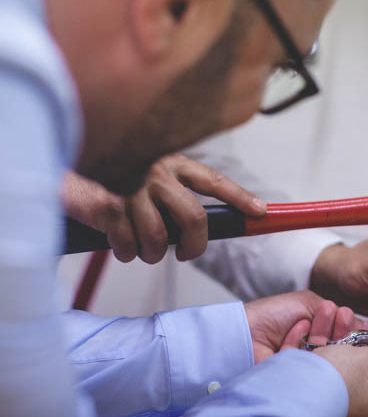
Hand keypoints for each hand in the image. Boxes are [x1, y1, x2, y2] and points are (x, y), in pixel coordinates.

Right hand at [62, 154, 266, 262]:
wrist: (59, 163)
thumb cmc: (110, 177)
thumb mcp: (148, 177)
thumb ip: (175, 195)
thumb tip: (205, 224)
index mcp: (172, 163)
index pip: (214, 181)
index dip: (239, 197)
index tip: (260, 212)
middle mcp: (156, 172)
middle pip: (193, 218)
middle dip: (195, 245)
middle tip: (188, 253)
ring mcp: (131, 188)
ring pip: (160, 237)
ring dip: (153, 253)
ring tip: (143, 249)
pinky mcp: (107, 205)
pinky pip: (127, 244)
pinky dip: (126, 252)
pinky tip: (121, 245)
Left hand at [244, 290, 367, 363]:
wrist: (243, 332)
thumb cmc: (271, 314)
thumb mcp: (309, 302)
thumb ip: (338, 312)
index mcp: (319, 328)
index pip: (348, 331)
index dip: (358, 327)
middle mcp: (317, 348)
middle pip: (343, 343)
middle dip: (341, 326)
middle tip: (338, 316)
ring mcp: (310, 363)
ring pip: (331, 353)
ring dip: (323, 332)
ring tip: (311, 324)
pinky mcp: (301, 376)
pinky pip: (314, 362)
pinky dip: (302, 342)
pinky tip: (294, 334)